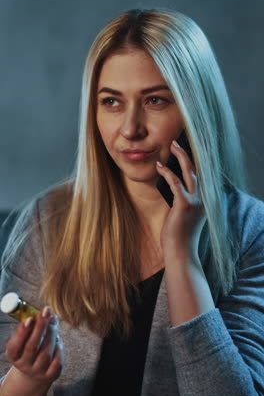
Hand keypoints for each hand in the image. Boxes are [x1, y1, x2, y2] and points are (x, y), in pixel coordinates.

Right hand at [5, 306, 63, 387]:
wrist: (35, 371)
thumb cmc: (31, 346)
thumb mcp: (27, 338)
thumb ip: (34, 325)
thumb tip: (48, 313)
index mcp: (14, 355)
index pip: (14, 346)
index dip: (21, 333)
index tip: (29, 318)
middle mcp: (24, 365)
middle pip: (32, 347)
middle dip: (40, 327)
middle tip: (46, 311)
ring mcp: (38, 371)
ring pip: (46, 352)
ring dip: (51, 334)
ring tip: (53, 321)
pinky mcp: (51, 375)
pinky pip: (57, 360)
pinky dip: (58, 347)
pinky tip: (57, 339)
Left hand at [156, 139, 204, 258]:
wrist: (181, 253)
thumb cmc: (178, 236)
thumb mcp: (182, 215)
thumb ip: (182, 201)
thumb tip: (172, 187)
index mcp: (204, 201)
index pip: (200, 176)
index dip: (192, 161)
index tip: (182, 150)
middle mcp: (204, 199)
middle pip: (197, 169)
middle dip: (186, 153)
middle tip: (175, 142)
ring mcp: (196, 202)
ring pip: (190, 172)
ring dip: (180, 156)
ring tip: (171, 145)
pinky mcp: (185, 205)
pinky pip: (176, 183)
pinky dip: (167, 173)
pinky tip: (159, 166)